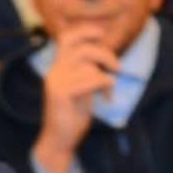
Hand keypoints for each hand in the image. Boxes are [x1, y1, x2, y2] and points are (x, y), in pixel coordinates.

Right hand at [32, 22, 118, 172]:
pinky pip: (89, 80)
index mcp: (57, 68)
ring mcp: (56, 82)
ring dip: (105, 77)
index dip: (85, 31)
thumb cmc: (72, 116)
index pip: (67, 38)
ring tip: (107, 92)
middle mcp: (54, 71)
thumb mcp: (81, 89)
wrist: (59, 141)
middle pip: (83, 49)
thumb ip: (88, 72)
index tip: (102, 35)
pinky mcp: (61, 94)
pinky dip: (104, 84)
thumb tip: (107, 58)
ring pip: (88, 65)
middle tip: (118, 68)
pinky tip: (107, 96)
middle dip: (106, 55)